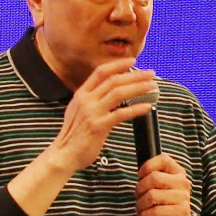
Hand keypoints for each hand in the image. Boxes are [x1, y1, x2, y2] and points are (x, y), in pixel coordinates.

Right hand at [45, 58, 157, 174]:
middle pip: (113, 80)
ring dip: (138, 87)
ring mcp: (92, 112)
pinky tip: (146, 107)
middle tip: (150, 74)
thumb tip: (107, 94)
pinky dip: (136, 109)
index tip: (132, 61)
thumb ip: (90, 101)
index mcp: (80, 94)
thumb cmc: (73, 136)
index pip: (100, 72)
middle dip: (135, 75)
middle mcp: (86, 100)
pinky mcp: (98, 126)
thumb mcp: (77, 111)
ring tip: (152, 86)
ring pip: (118, 93)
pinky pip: (121, 113)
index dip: (117, 65)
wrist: (64, 154)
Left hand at [135, 153, 199, 215]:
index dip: (147, 166)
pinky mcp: (181, 212)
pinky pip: (156, 210)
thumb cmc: (166, 204)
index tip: (140, 176)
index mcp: (178, 173)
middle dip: (139, 189)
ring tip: (140, 209)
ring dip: (140, 204)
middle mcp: (183, 183)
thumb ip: (153, 177)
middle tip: (138, 197)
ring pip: (152, 195)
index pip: (163, 159)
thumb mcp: (162, 188)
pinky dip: (145, 215)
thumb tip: (139, 173)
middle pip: (154, 178)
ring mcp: (183, 197)